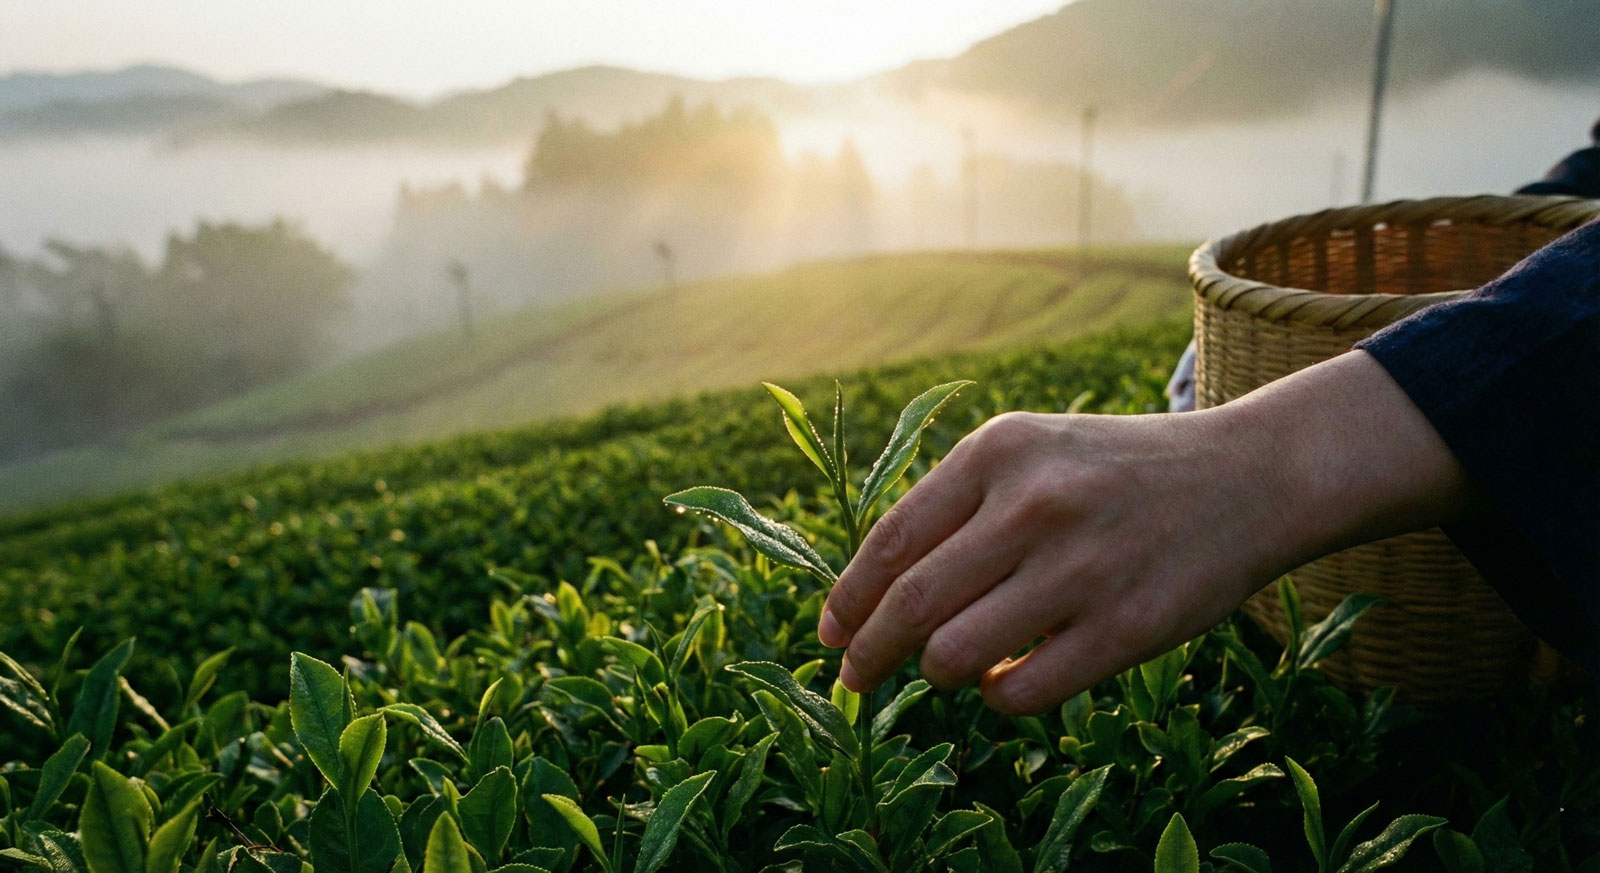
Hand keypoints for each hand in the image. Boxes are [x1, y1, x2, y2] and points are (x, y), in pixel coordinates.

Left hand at [817, 351, 1482, 714]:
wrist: (1249, 477)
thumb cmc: (1119, 472)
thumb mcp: (1034, 452)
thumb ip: (958, 506)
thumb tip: (873, 595)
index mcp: (999, 451)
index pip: (891, 541)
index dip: (848, 599)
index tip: (831, 633)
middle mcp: (1034, 504)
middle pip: (910, 605)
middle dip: (867, 654)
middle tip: (854, 678)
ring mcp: (1082, 568)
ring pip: (953, 655)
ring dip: (937, 673)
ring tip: (950, 665)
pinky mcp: (1126, 627)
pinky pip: (1020, 693)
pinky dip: (996, 697)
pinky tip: (1005, 680)